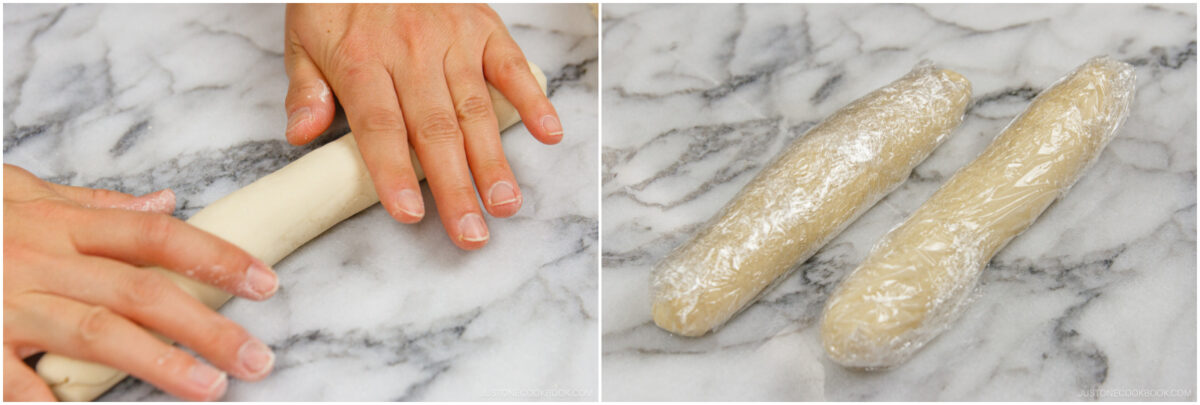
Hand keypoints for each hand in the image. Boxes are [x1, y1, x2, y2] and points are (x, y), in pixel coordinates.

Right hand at [3, 165, 277, 400]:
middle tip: (257, 359)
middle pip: (140, 292)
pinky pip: (15, 378)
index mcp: (62, 226)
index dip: (215, 258)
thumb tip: (165, 203)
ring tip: (210, 388)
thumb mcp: (22, 194)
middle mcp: (43, 262)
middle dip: (205, 327)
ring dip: (159, 362)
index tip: (265, 283)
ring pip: (96, 333)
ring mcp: (7, 303)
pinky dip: (49, 398)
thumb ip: (94, 204)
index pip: (156, 236)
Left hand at [283, 4, 560, 249]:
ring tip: (505, 203)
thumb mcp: (303, 35)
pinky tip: (548, 133)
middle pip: (434, 130)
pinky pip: (511, 66)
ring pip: (475, 109)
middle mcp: (410, 52)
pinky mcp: (483, 26)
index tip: (410, 214)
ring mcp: (452, 39)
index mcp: (361, 60)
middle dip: (454, 187)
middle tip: (470, 233)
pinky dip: (533, 99)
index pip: (380, 126)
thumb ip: (304, 87)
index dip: (395, 172)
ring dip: (493, 159)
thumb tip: (300, 134)